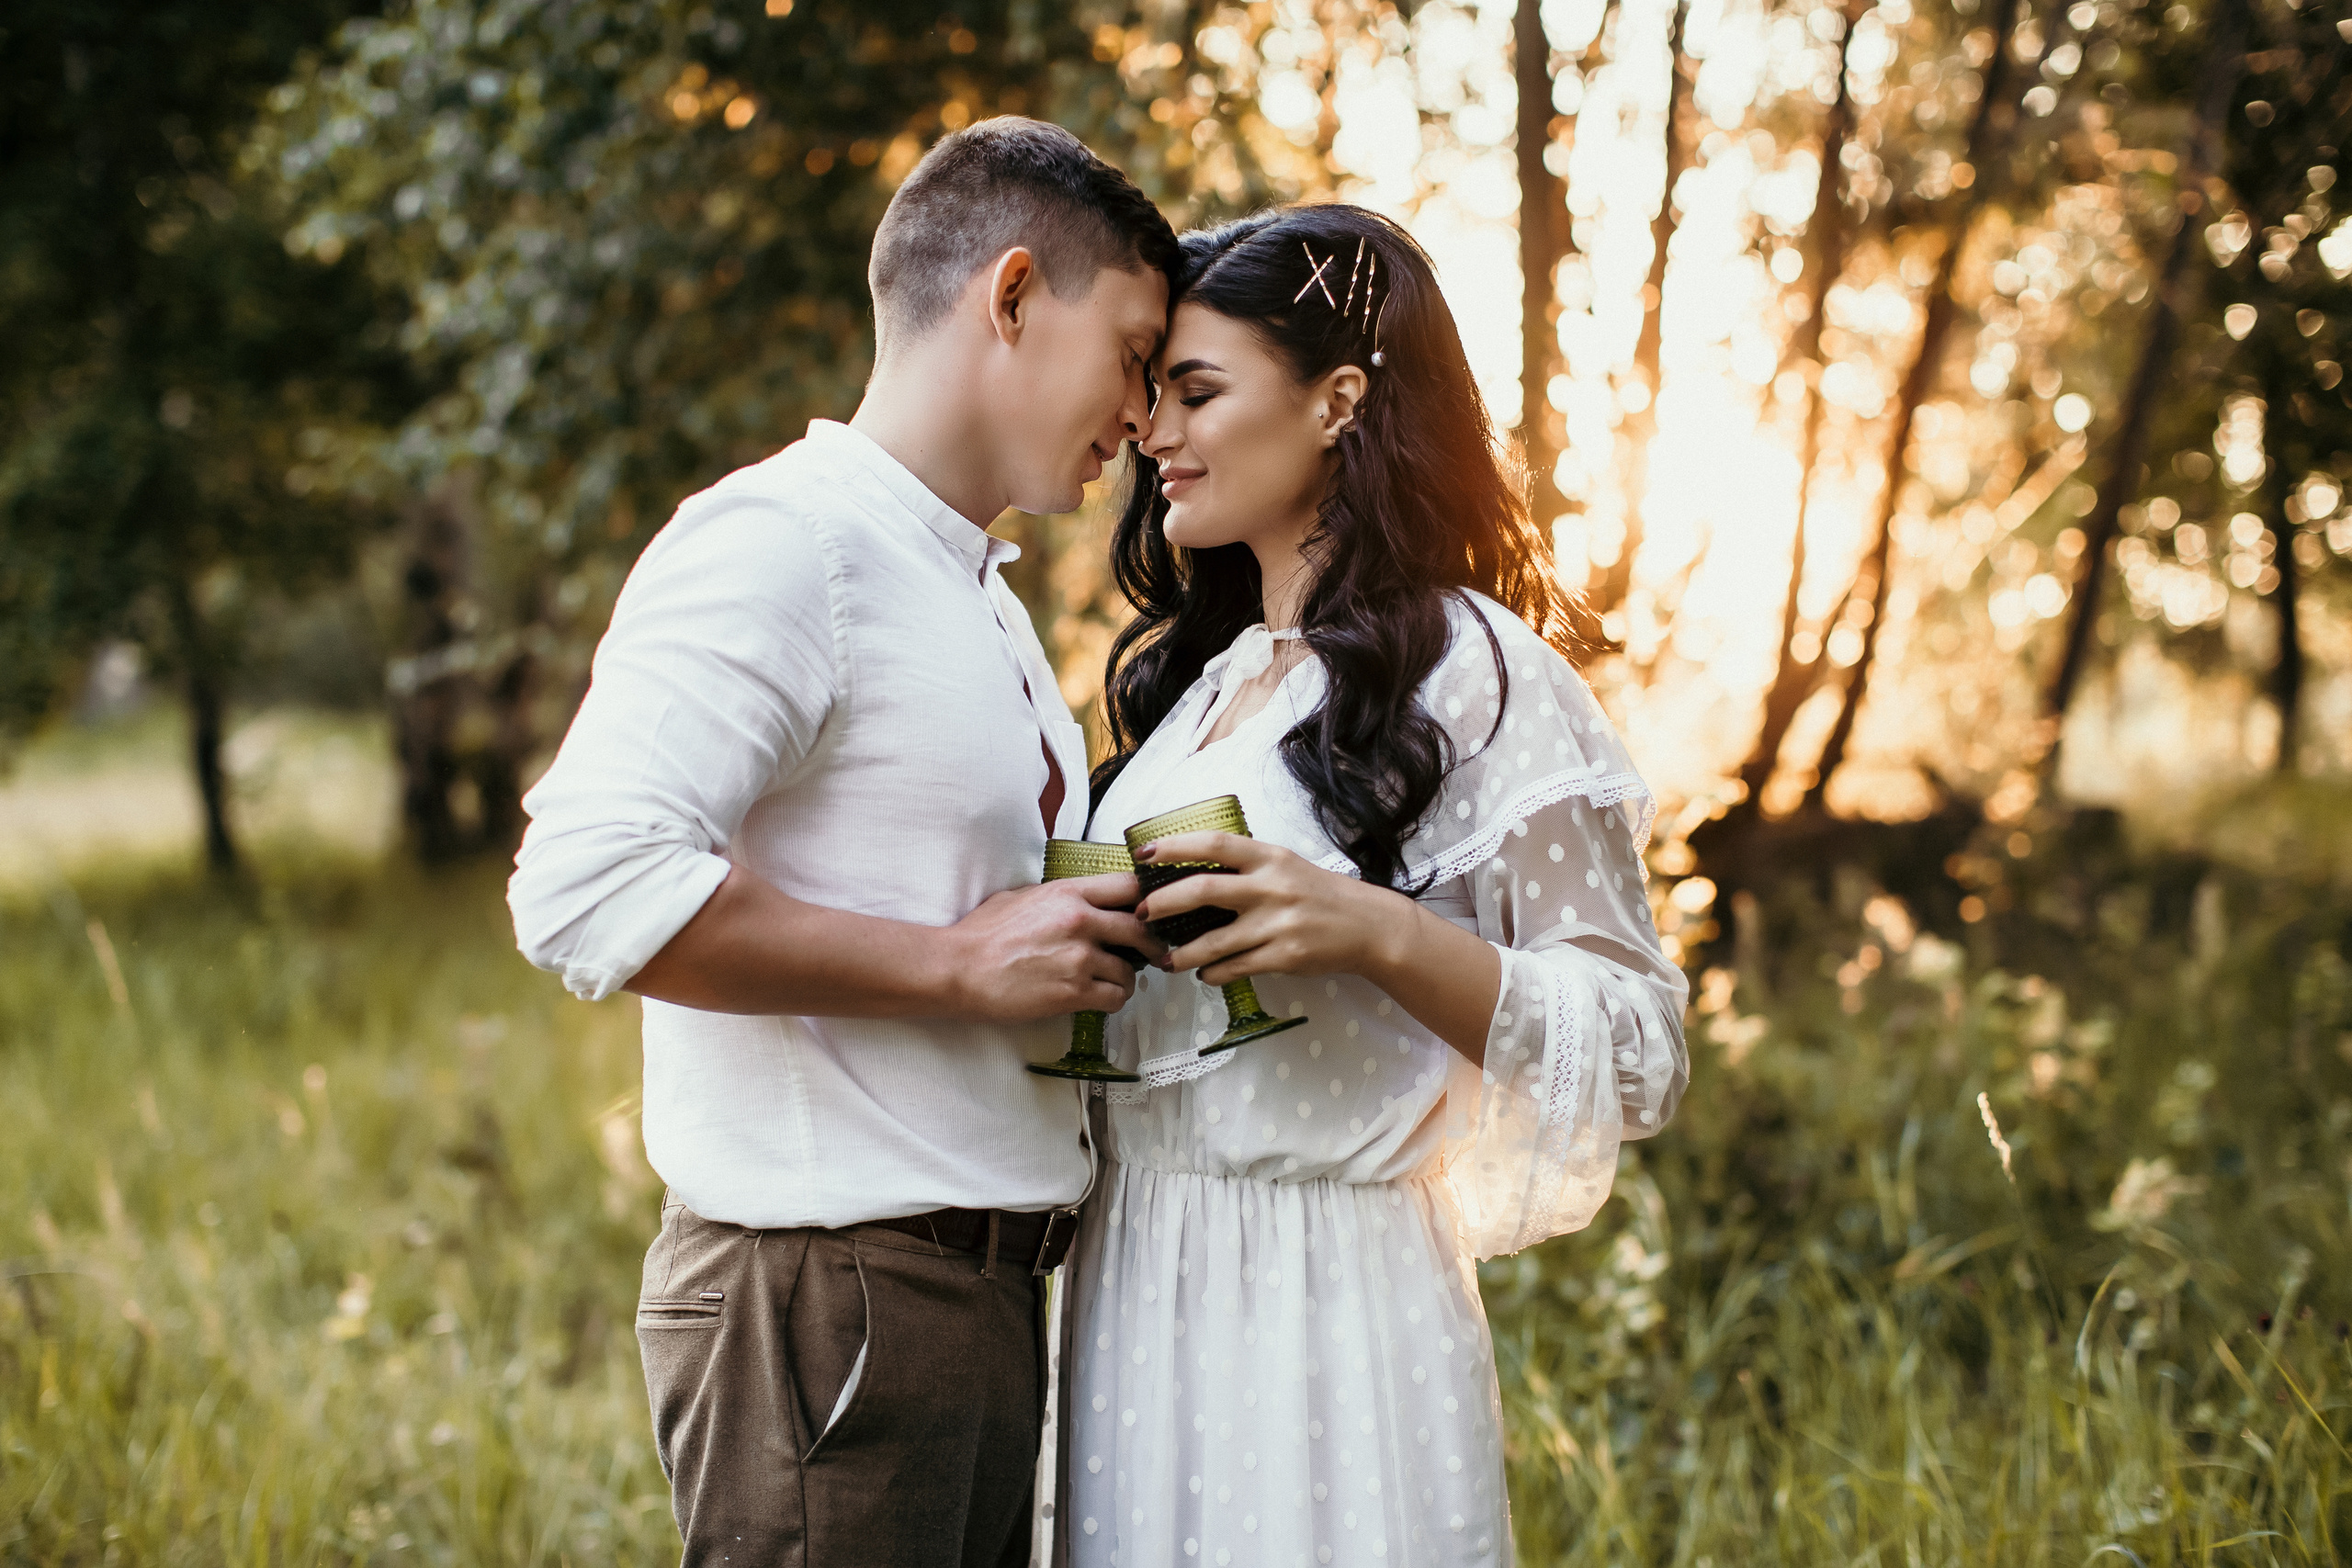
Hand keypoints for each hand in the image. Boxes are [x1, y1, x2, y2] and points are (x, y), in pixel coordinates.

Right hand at [941, 873, 1165, 1022]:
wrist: (959, 969)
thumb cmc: (982, 934)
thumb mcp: (1022, 897)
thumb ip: (1059, 897)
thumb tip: (1080, 899)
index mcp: (1068, 893)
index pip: (1129, 886)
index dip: (1146, 899)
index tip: (1149, 911)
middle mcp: (1080, 921)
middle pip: (1141, 929)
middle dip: (1151, 943)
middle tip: (1153, 951)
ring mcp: (1079, 958)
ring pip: (1130, 970)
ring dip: (1127, 977)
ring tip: (1114, 981)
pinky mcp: (1074, 992)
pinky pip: (1115, 997)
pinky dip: (1113, 999)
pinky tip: (1101, 997)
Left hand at [1132, 832, 1416, 986]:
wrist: (1367, 926)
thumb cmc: (1319, 893)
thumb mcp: (1285, 865)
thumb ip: (1245, 866)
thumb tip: (1190, 873)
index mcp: (1269, 857)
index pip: (1213, 844)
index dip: (1174, 846)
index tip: (1144, 855)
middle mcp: (1270, 886)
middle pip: (1203, 890)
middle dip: (1163, 903)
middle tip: (1141, 913)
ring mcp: (1277, 923)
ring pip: (1214, 941)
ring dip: (1183, 953)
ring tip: (1166, 960)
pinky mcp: (1284, 956)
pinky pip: (1235, 967)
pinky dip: (1214, 973)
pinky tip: (1205, 974)